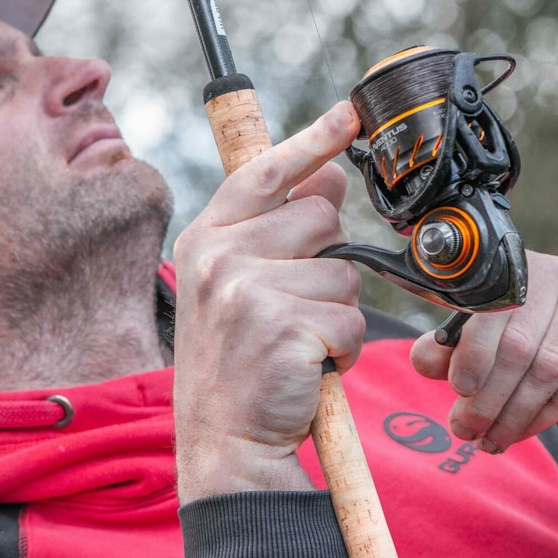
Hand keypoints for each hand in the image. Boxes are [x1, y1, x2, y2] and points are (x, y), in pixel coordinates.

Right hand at [172, 101, 362, 502]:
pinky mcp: (284, 326)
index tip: (349, 114)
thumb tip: (331, 176)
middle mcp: (220, 257)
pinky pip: (350, 321)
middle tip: (294, 308)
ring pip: (344, 275)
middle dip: (327, 263)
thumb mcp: (234, 288)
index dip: (313, 141)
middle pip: (323, 220)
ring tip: (297, 344)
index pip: (266, 173)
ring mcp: (249, 290)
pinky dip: (342, 350)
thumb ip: (274, 231)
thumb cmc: (235, 365)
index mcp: (206, 239)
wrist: (223, 443)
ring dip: (336, 314)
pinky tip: (307, 367)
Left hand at [410, 252, 557, 453]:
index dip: (474, 354)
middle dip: (489, 397)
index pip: (491, 311)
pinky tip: (521, 432)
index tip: (459, 390)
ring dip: (514, 414)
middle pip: (519, 346)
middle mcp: (553, 276)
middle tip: (466, 429)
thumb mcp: (475, 337)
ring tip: (490, 440)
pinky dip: (543, 417)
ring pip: (548, 370)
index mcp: (511, 268)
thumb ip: (446, 348)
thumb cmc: (515, 336)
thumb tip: (424, 360)